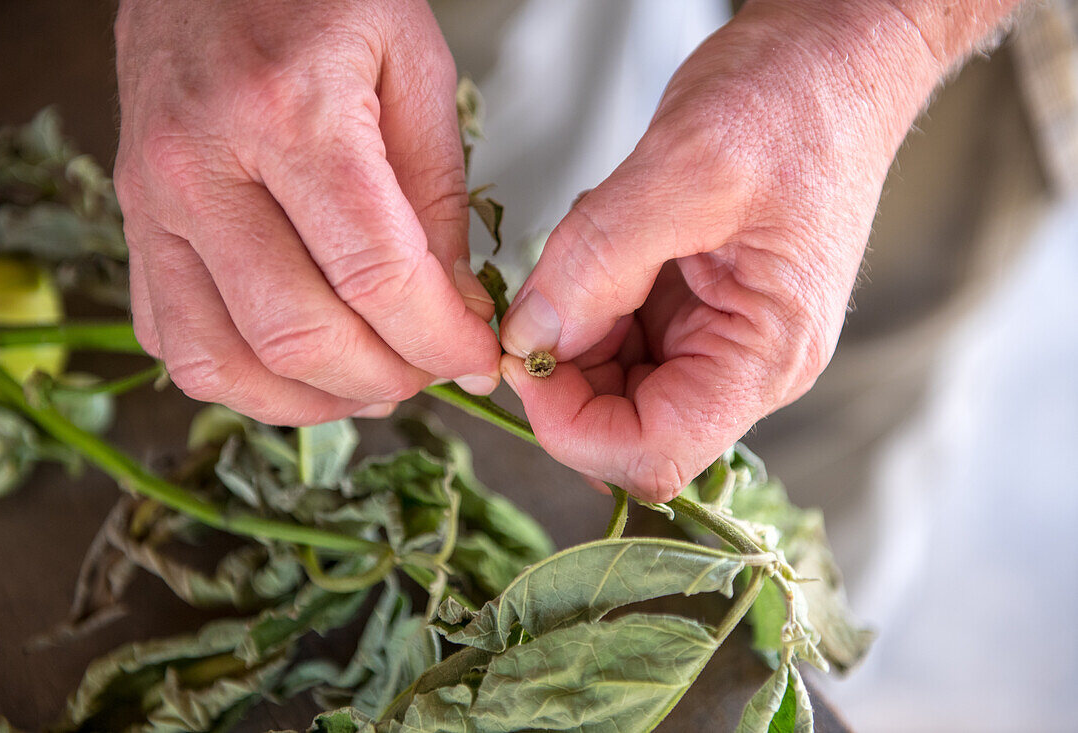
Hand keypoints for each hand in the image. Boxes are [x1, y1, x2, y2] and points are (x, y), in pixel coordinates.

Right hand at [114, 0, 499, 424]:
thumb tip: (451, 311)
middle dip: (387, 378)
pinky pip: (172, 342)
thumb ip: (437, 198)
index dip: (440, 340)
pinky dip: (243, 378)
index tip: (476, 358)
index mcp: (288, 112)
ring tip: (371, 382)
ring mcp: (152, 202)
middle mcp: (202, 166)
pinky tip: (298, 362)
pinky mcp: (133, 225)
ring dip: (311, 400)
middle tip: (431, 369)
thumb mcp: (414, 68)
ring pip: (222, 360)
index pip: (375, 276)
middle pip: (297, 334)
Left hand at [498, 0, 986, 501]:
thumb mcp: (688, 169)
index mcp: (764, 355)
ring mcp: (717, 341)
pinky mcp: (693, 312)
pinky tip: (601, 243)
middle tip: (538, 292)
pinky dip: (583, 302)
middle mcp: (743, 365)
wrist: (834, 60)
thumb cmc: (797, 104)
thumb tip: (528, 339)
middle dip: (562, 372)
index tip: (522, 358)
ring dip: (570, 331)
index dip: (571, 426)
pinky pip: (615, 339)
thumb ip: (598, 262)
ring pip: (609, 385)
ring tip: (589, 244)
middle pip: (622, 426)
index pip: (653, 454)